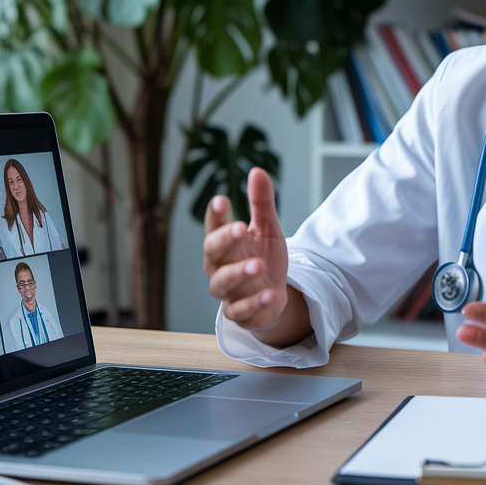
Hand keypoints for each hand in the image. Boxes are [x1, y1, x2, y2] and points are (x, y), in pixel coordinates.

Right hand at [203, 168, 291, 332]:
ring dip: (239, 273)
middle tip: (240, 228)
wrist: (273, 295)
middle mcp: (219, 266)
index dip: (216, 215)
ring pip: (223, 283)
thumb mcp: (267, 228)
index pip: (214, 226)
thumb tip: (257, 171)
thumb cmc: (264, 256)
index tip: (222, 200)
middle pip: (212, 252)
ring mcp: (227, 291)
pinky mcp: (239, 312)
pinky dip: (254, 302)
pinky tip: (269, 293)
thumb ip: (261, 203)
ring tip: (257, 265)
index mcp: (224, 242)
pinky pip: (241, 309)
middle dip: (224, 240)